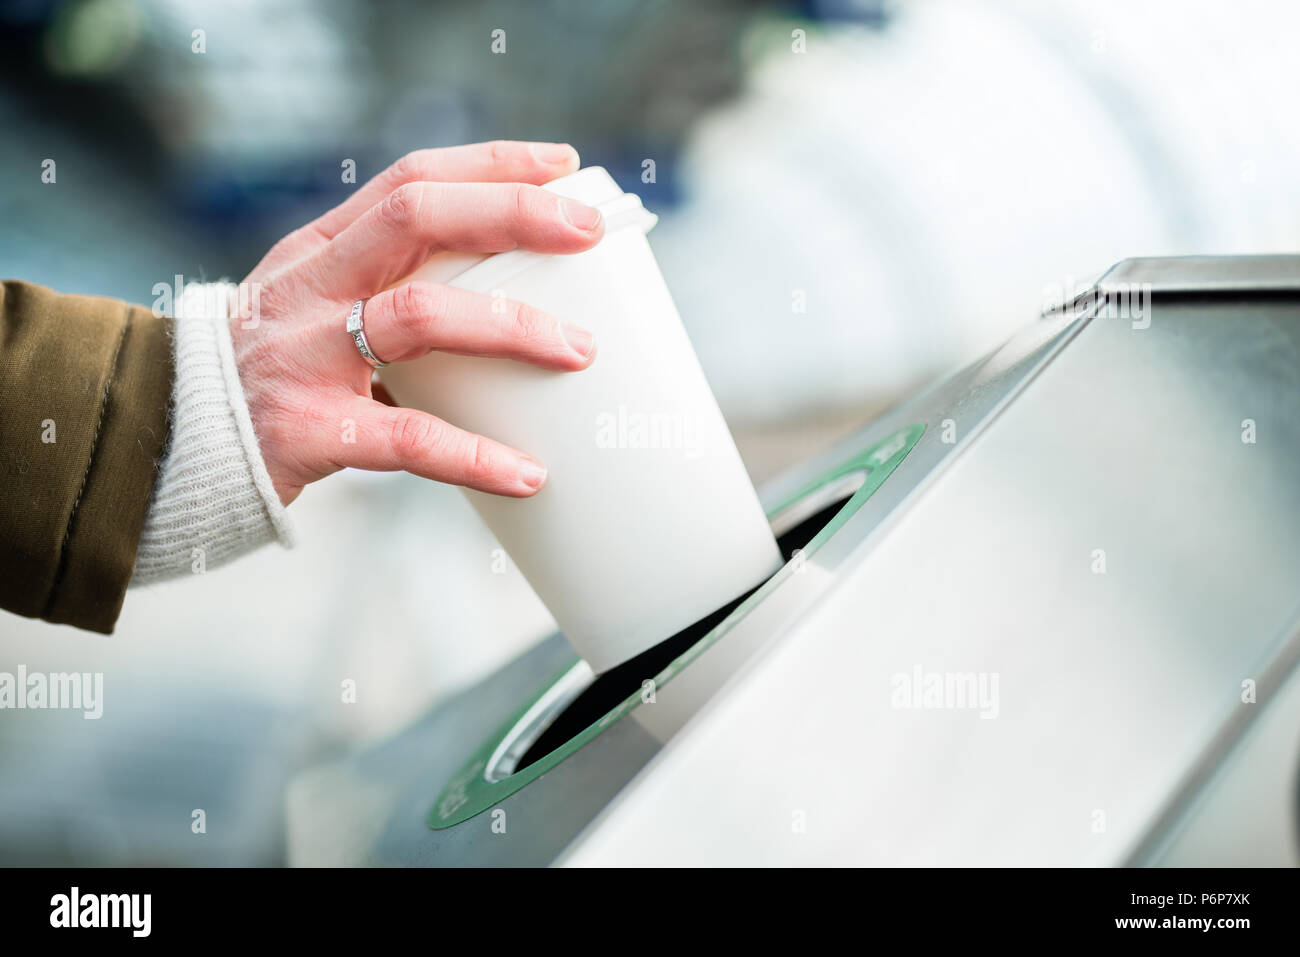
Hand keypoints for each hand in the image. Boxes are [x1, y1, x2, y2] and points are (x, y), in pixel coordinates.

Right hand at [230, 140, 603, 505]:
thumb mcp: (313, 304)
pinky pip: (404, 439)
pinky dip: (473, 455)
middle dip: (510, 212)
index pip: (411, 180)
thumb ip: (386, 288)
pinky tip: (527, 473)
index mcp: (320, 249)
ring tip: (579, 351)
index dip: (490, 165)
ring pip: (418, 314)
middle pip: (417, 218)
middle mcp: (311, 287)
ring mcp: (305, 355)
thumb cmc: (267, 373)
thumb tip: (505, 292)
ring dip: (510, 325)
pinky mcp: (306, 430)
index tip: (561, 166)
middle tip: (587, 231)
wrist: (171, 443)